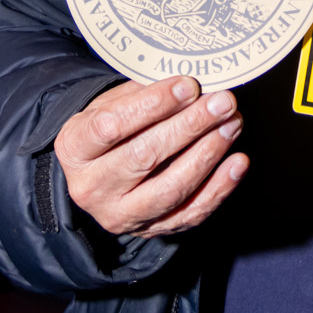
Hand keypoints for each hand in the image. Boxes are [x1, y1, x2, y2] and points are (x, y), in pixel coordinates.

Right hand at [55, 76, 245, 238]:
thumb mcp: (110, 104)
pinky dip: (219, 188)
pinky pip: (190, 213)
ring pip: (170, 189)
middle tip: (222, 102)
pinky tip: (237, 162)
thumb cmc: (110, 129)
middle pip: (144, 157)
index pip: (112, 126)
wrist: (100, 174)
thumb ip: (143, 93)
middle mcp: (91, 187)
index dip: (153, 105)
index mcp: (74, 148)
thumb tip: (190, 82)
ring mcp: (121, 215)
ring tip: (231, 124)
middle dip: (189, 126)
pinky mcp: (151, 231)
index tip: (188, 85)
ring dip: (207, 154)